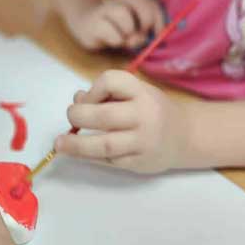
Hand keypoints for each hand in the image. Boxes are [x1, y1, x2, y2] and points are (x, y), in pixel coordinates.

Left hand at [55, 69, 184, 172]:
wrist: (185, 136)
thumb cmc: (153, 110)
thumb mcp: (135, 94)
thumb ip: (108, 95)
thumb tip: (77, 99)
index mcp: (142, 92)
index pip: (111, 81)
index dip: (92, 90)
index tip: (86, 99)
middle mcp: (145, 115)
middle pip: (104, 116)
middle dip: (79, 116)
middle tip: (71, 117)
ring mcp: (144, 141)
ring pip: (104, 145)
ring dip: (76, 145)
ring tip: (60, 143)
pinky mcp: (140, 163)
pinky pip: (109, 161)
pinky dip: (90, 157)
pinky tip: (79, 153)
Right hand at [69, 0, 164, 51]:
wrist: (86, 26)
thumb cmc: (117, 30)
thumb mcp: (135, 30)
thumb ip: (145, 33)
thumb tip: (144, 39)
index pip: (153, 4)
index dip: (159, 21)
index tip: (157, 35)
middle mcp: (120, 0)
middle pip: (141, 3)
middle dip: (146, 23)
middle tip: (141, 36)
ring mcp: (105, 9)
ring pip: (123, 12)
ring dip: (129, 31)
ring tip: (125, 40)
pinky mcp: (93, 23)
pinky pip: (108, 29)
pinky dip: (116, 39)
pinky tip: (114, 42)